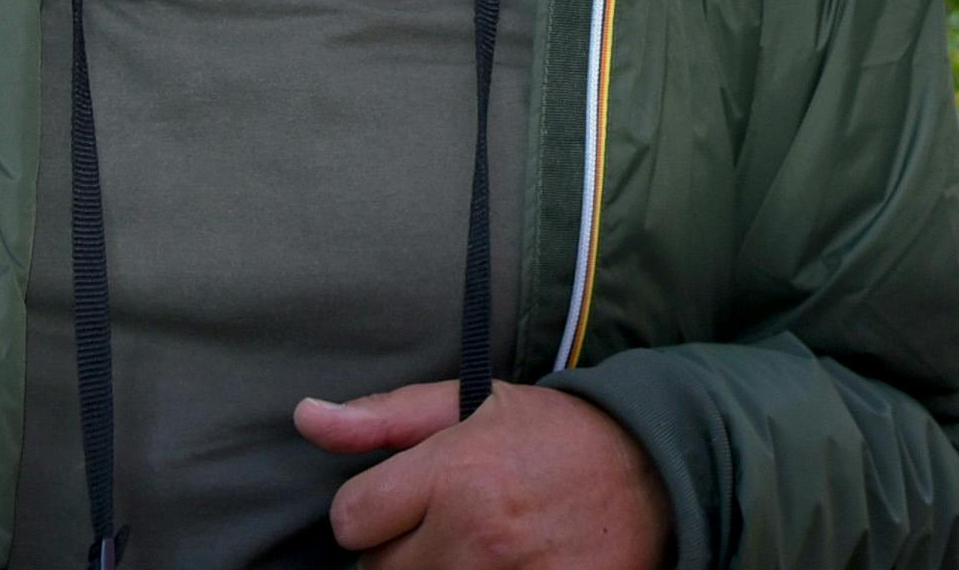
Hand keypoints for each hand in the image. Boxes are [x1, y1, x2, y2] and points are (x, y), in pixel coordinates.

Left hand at [296, 380, 671, 568]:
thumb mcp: (471, 403)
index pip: (350, 519)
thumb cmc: (554, 434)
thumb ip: (384, 416)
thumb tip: (305, 416)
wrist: (653, 473)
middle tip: (445, 525)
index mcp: (455, 472)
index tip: (404, 501)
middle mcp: (477, 534)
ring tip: (470, 548)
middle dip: (399, 550)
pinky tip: (497, 566)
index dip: (370, 510)